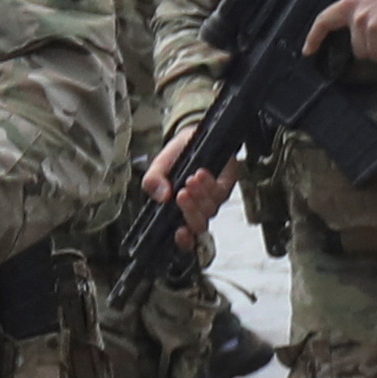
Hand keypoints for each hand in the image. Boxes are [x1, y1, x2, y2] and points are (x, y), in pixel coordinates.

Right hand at [142, 114, 232, 235]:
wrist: (193, 136)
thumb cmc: (175, 156)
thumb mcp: (158, 166)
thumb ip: (152, 181)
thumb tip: (160, 196)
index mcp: (176, 211)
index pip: (183, 237)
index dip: (183, 241)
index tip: (179, 232)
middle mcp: (195, 210)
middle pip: (198, 226)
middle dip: (190, 212)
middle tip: (181, 194)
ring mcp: (211, 201)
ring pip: (209, 210)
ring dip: (200, 195)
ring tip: (190, 178)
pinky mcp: (223, 189)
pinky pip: (219, 193)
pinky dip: (210, 184)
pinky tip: (201, 173)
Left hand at [306, 0, 376, 66]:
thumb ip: (362, 6)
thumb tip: (355, 22)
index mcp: (352, 1)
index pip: (325, 21)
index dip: (314, 37)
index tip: (308, 51)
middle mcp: (358, 16)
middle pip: (357, 48)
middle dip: (373, 49)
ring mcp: (373, 28)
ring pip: (375, 55)